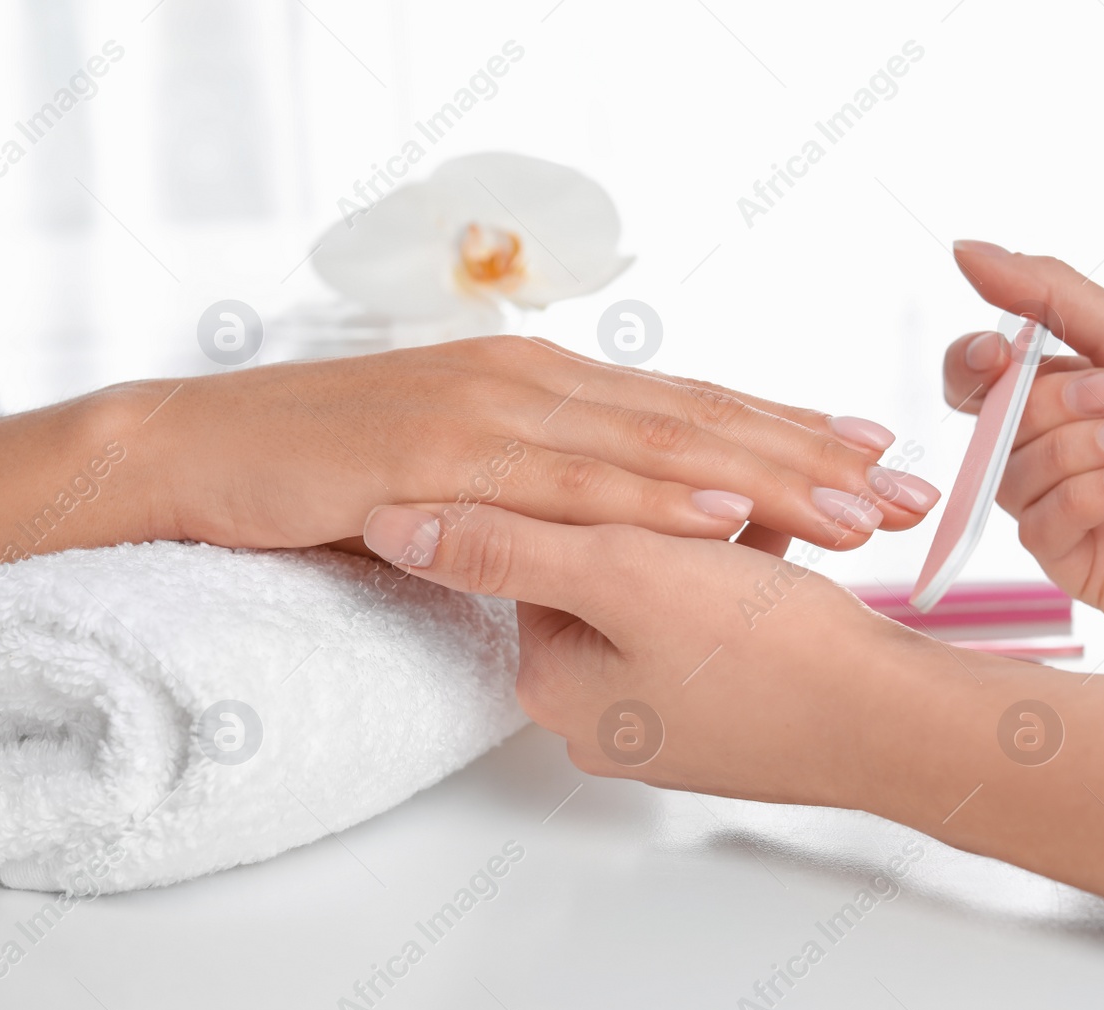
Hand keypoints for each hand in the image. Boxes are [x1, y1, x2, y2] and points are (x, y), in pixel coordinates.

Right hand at [0, 335, 940, 602]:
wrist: (200, 450)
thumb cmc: (318, 465)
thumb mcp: (439, 472)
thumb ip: (516, 491)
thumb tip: (574, 531)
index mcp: (531, 387)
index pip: (675, 411)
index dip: (776, 433)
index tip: (862, 457)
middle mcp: (526, 384)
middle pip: (690, 420)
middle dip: (804, 454)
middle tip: (903, 484)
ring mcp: (487, 412)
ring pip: (648, 445)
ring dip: (760, 473)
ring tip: (853, 503)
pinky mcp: (442, 455)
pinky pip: (564, 482)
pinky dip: (649, 493)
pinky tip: (722, 505)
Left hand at [362, 501, 1103, 937]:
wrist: (901, 722)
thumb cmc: (764, 650)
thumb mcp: (619, 573)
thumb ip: (499, 544)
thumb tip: (384, 524)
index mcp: (551, 682)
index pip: (533, 550)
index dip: (596, 495)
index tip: (656, 480)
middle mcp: (597, 710)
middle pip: (602, 566)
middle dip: (667, 516)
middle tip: (725, 501)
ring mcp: (665, 714)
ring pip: (669, 580)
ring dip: (715, 533)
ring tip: (770, 520)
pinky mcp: (728, 704)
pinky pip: (717, 610)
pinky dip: (748, 567)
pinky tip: (789, 542)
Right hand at [946, 242, 1103, 636]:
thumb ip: (1048, 295)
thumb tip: (965, 250)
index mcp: (1071, 394)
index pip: (978, 379)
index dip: (971, 365)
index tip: (997, 353)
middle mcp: (1059, 451)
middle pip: (991, 425)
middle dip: (1053, 405)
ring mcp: (1065, 509)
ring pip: (1011, 477)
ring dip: (1082, 451)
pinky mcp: (1077, 564)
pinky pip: (1038, 528)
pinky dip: (1090, 497)